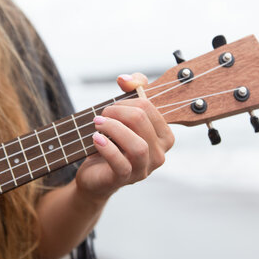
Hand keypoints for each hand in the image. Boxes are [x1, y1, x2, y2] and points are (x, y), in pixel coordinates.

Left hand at [75, 73, 174, 202]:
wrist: (95, 174)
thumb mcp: (124, 114)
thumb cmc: (113, 142)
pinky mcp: (125, 179)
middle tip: (102, 115)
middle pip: (142, 121)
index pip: (150, 107)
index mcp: (164, 136)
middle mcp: (159, 154)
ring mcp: (144, 169)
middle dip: (118, 112)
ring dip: (113, 129)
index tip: (112, 105)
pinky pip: (120, 163)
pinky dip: (107, 148)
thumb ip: (133, 89)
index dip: (128, 100)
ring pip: (137, 146)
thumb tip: (125, 79)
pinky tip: (96, 138)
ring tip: (97, 124)